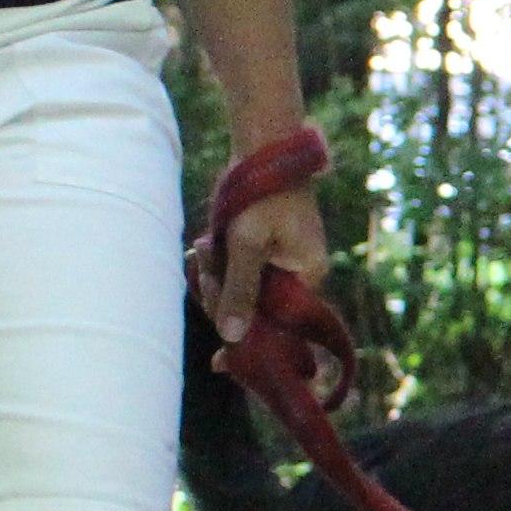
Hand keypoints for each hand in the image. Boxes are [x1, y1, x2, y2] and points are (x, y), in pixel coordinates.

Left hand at [204, 179, 327, 350]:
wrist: (264, 147)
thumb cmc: (261, 194)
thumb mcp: (246, 245)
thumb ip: (239, 291)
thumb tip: (232, 338)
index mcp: (307, 277)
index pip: (281, 328)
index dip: (253, 345)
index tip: (220, 364)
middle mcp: (299, 276)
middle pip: (257, 312)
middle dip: (223, 298)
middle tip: (204, 271)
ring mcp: (282, 263)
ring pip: (242, 292)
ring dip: (217, 279)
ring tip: (205, 249)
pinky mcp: (264, 251)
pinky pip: (238, 274)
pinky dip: (220, 267)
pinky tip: (208, 249)